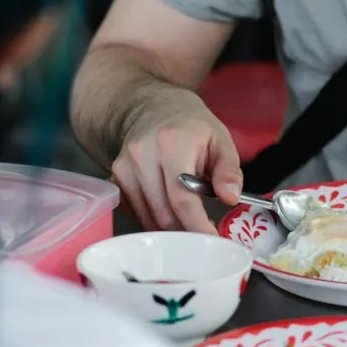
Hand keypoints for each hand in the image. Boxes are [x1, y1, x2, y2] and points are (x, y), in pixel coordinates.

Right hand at [112, 100, 242, 233]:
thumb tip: (232, 196)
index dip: (196, 224)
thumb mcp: (220, 138)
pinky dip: (154, 220)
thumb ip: (229, 169)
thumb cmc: (190, 125)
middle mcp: (142, 155)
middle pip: (163, 212)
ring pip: (148, 217)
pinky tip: (168, 211)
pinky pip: (135, 212)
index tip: (211, 240)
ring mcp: (124, 168)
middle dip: (186, 231)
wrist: (151, 107)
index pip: (182, 196)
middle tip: (204, 236)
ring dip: (170, 228)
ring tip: (188, 220)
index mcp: (172, 143)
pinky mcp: (115, 179)